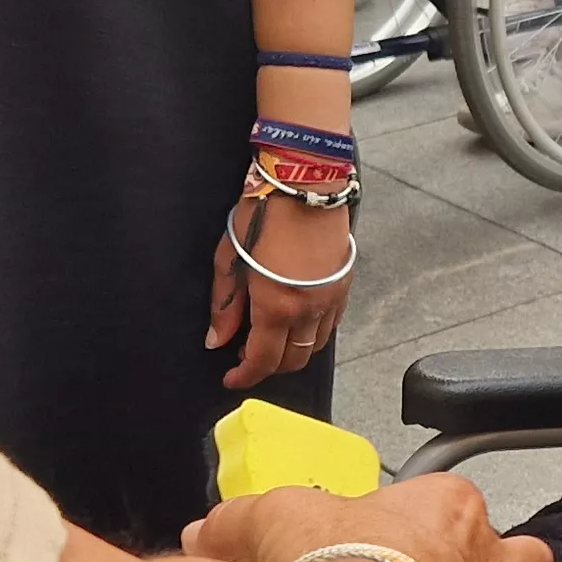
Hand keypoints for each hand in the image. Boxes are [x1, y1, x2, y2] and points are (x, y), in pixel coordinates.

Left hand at [210, 186, 350, 386]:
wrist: (306, 183)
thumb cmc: (263, 214)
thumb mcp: (230, 258)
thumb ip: (224, 305)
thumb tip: (216, 339)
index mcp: (276, 307)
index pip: (262, 361)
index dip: (245, 376)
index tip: (231, 378)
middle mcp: (308, 311)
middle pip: (293, 360)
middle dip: (269, 367)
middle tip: (248, 357)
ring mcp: (331, 299)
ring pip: (315, 346)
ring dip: (293, 351)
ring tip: (272, 339)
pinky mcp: (345, 285)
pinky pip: (331, 324)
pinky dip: (313, 332)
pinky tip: (297, 320)